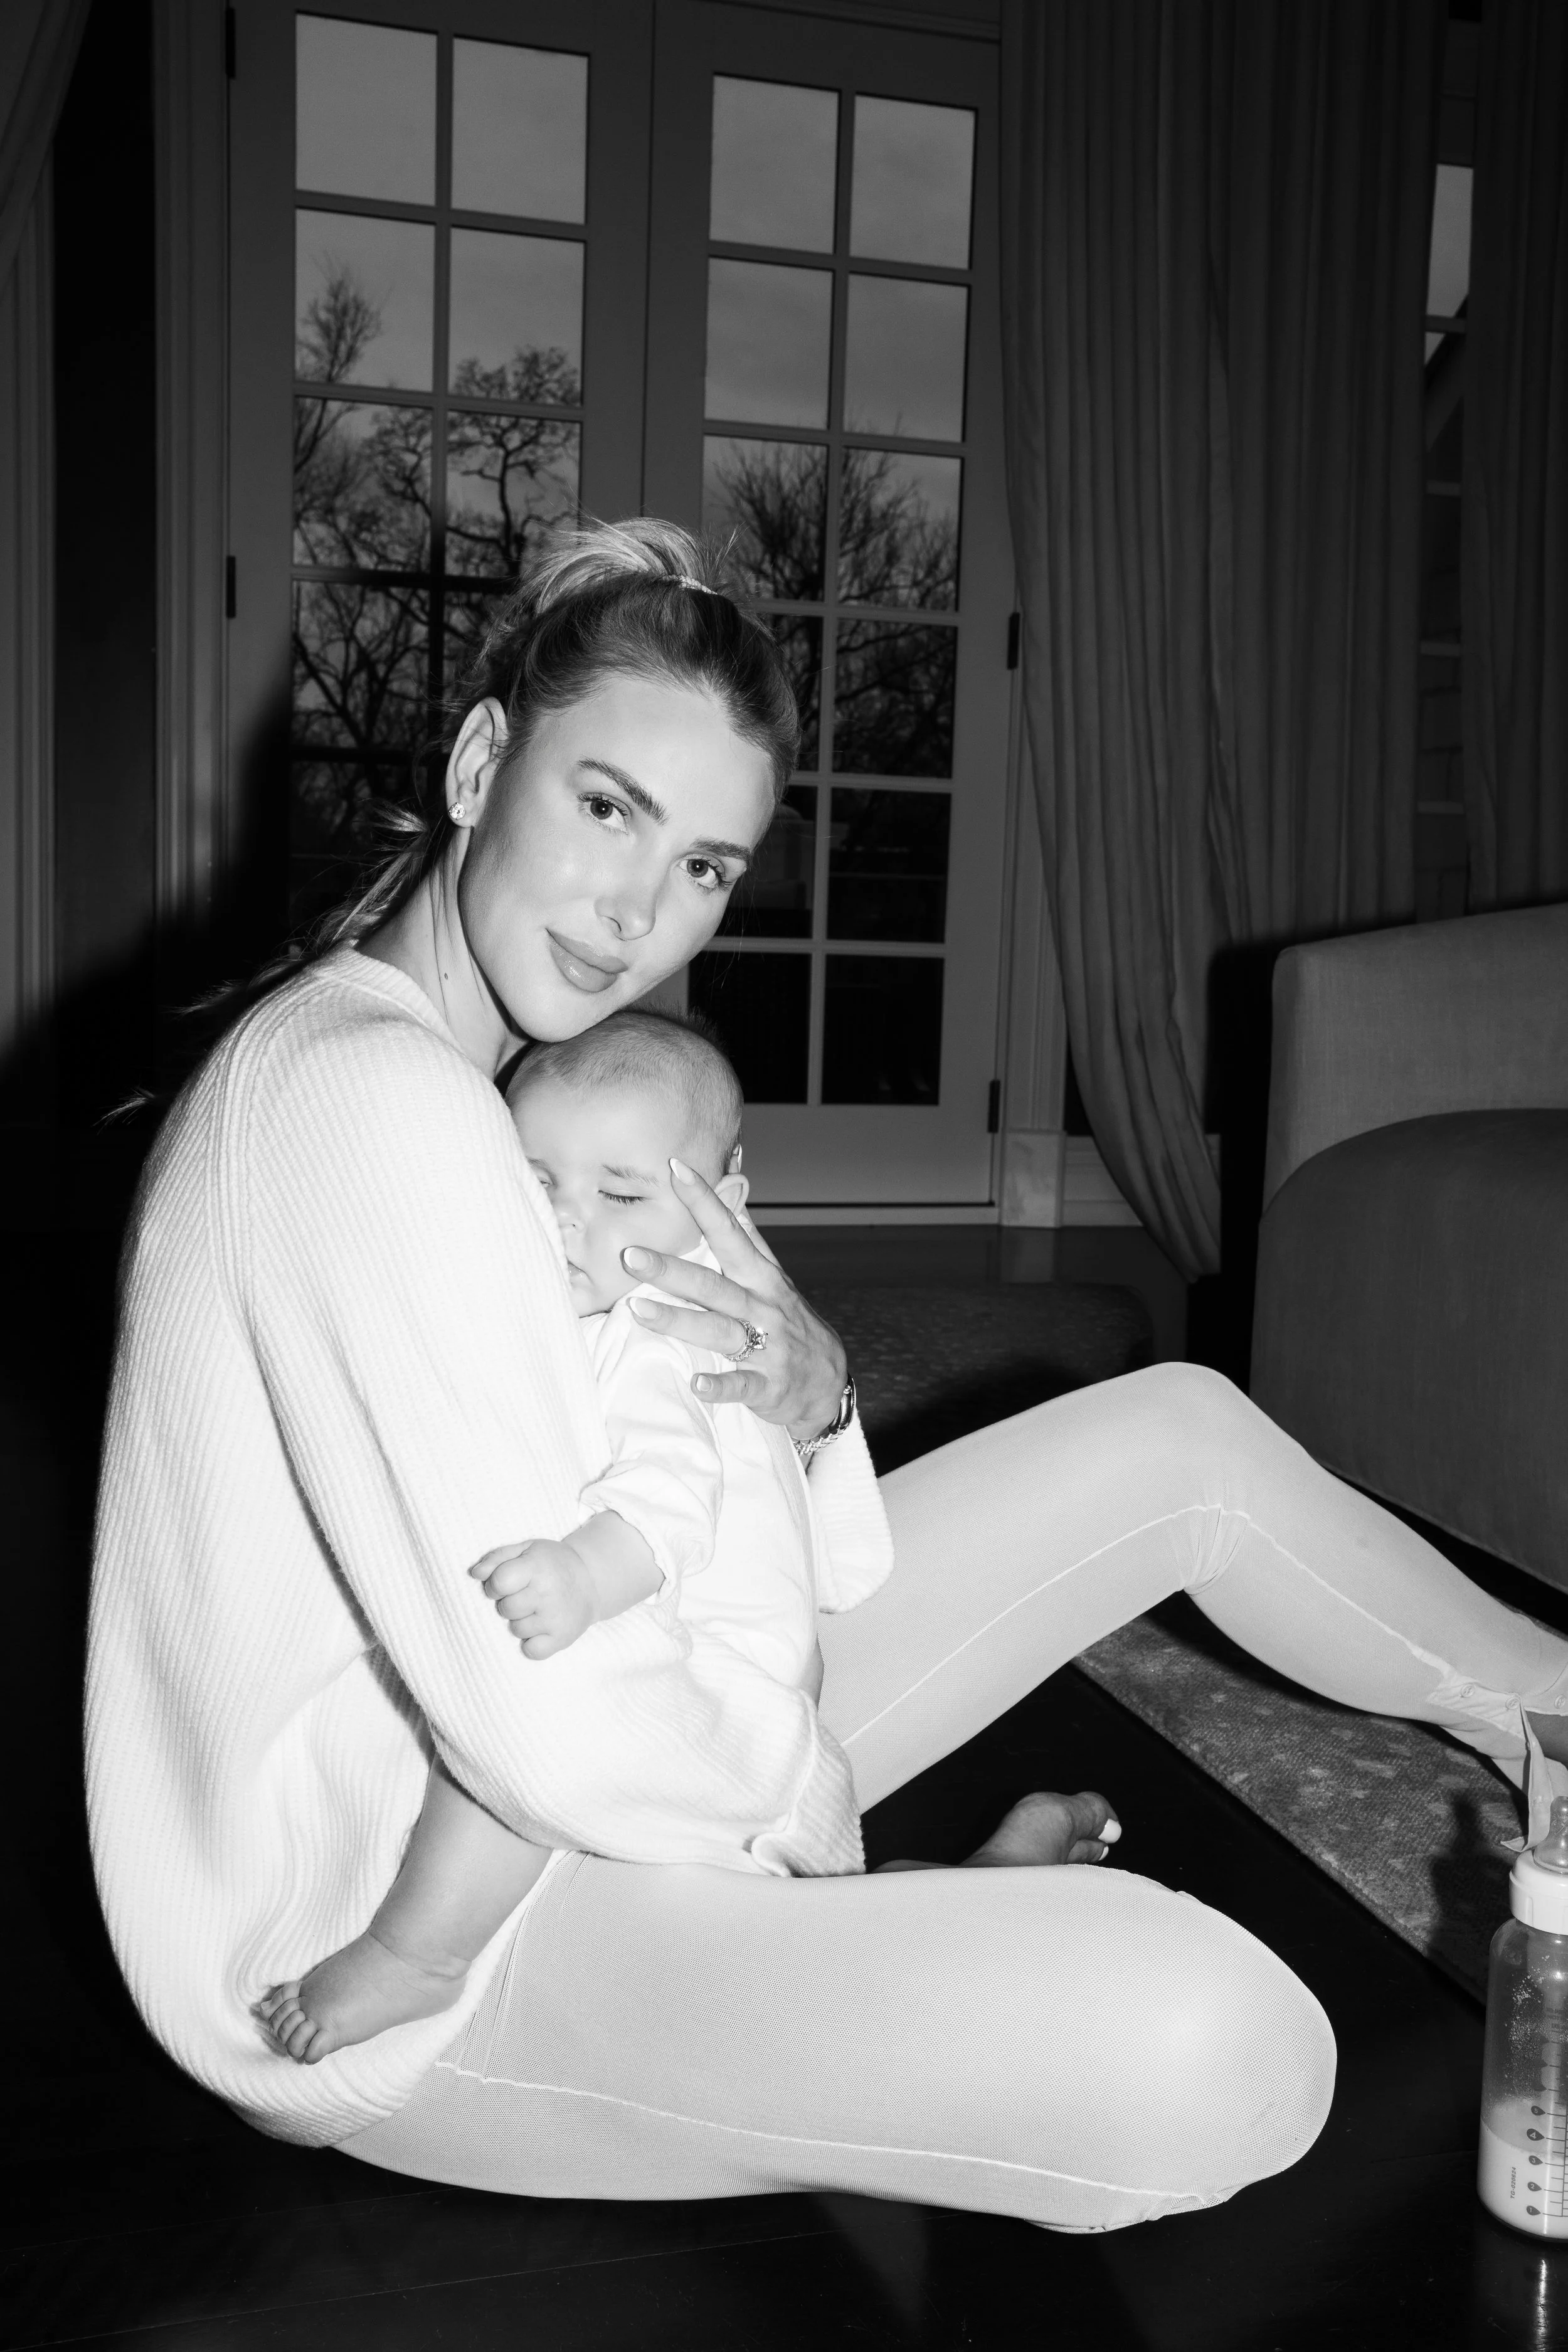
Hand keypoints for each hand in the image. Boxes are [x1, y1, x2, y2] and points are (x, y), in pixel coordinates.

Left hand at [470, 1538, 594, 1659]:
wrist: (593, 1579)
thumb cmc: (552, 1563)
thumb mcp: (527, 1549)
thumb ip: (497, 1558)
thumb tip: (475, 1574)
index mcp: (537, 1567)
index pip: (499, 1582)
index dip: (495, 1585)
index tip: (505, 1584)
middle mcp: (547, 1593)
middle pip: (506, 1609)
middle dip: (510, 1603)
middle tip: (527, 1595)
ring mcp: (555, 1618)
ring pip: (516, 1630)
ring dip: (522, 1621)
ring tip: (538, 1609)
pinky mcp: (562, 1638)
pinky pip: (531, 1651)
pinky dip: (532, 1643)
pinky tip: (542, 1628)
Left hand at [621, 1159, 846, 1441]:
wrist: (829, 1382)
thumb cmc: (790, 1323)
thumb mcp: (774, 1278)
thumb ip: (749, 1237)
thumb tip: (733, 1187)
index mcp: (761, 1276)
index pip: (729, 1231)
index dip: (704, 1200)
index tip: (675, 1169)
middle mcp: (763, 1307)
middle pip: (713, 1283)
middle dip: (671, 1268)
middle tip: (629, 1254)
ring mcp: (767, 1347)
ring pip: (719, 1329)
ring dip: (679, 1319)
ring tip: (637, 1309)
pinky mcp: (768, 1385)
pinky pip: (742, 1385)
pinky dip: (720, 1385)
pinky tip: (696, 1384)